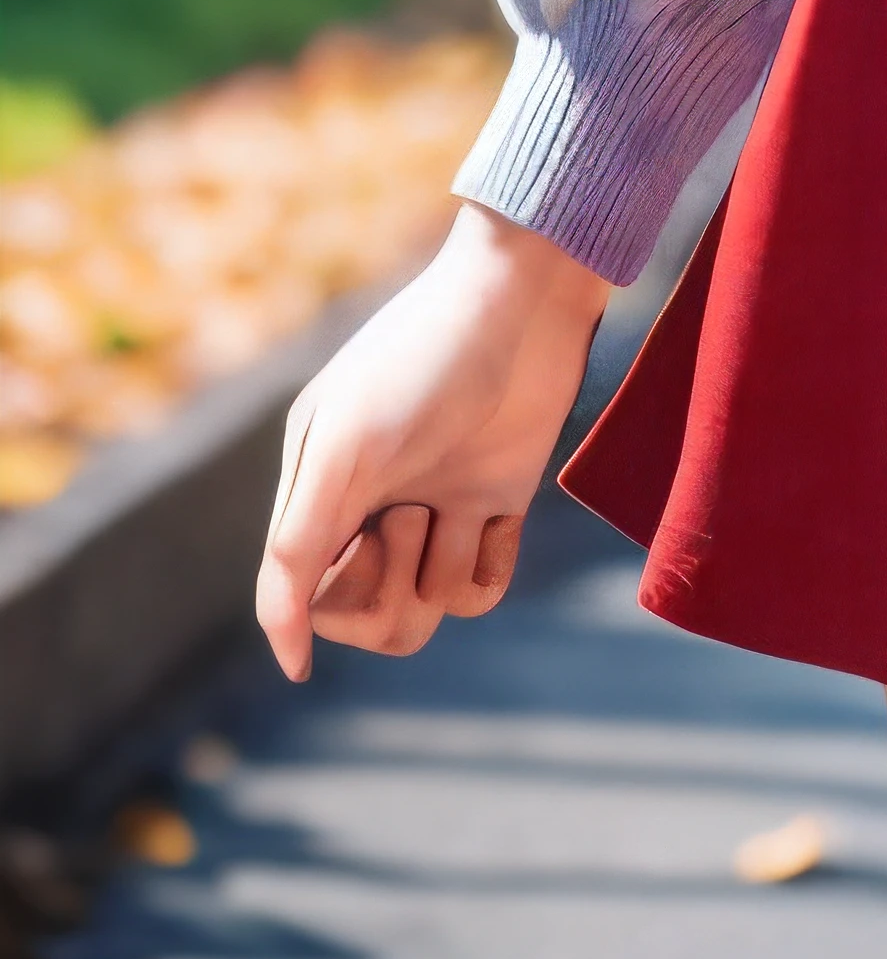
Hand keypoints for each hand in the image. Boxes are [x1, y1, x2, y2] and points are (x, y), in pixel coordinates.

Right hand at [257, 203, 611, 679]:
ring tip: (450, 506)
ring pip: (427, 607)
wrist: (524, 295)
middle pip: (366, 617)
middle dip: (390, 587)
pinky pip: (482, 587)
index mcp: (316, 488)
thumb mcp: (342, 450)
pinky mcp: (494, 502)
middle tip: (410, 516)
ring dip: (443, 568)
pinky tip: (496, 510)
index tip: (369, 549)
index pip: (304, 596)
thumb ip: (298, 550)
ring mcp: (434, 505)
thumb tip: (289, 662)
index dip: (335, 600)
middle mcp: (370, 504)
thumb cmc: (422, 359)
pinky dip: (491, 562)